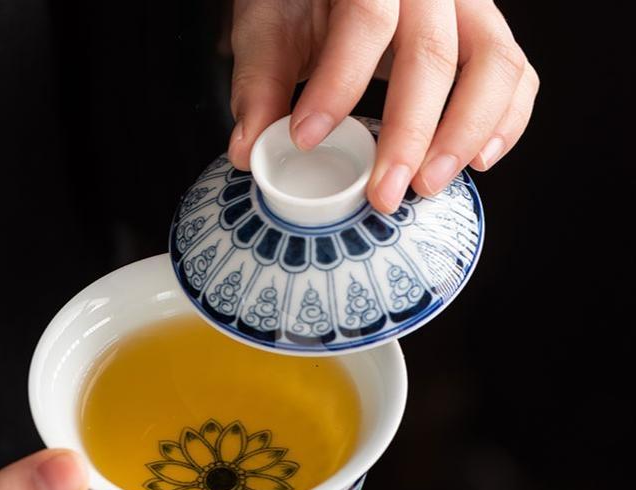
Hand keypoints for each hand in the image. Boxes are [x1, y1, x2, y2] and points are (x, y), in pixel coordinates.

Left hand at [228, 0, 538, 211]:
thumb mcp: (269, 27)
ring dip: (465, 135)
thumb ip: (259, 83)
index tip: (306, 139)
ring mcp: (468, 8)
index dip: (338, 81)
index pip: (365, 18)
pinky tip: (477, 163)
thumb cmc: (303, 0)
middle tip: (383, 195)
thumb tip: (247, 150)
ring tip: (428, 186)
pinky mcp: (486, 37)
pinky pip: (516, 77)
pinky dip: (506, 123)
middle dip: (409, 134)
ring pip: (494, 64)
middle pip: (434, 53)